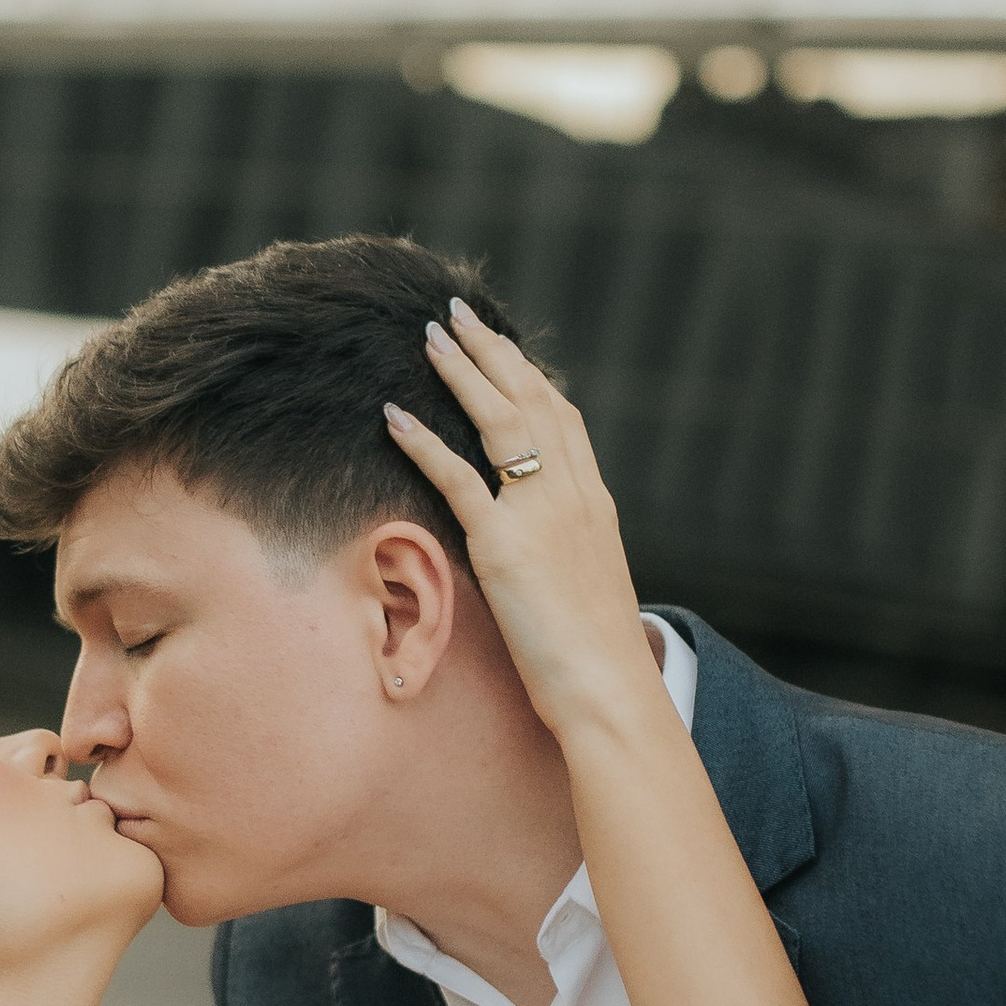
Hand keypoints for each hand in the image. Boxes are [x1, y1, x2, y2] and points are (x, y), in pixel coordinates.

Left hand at [384, 300, 665, 744]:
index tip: (501, 346)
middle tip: (457, 313)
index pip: (562, 417)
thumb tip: (542, 551)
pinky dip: (425, 440)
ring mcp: (541, 516)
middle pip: (532, 400)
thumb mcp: (588, 587)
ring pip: (500, 421)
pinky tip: (395, 414)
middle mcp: (573, 495)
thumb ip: (565, 553)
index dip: (528, 375)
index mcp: (594, 502)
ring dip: (461, 372)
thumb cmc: (596, 657)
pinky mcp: (506, 547)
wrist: (610, 692)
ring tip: (430, 336)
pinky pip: (459, 479)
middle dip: (493, 352)